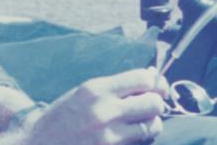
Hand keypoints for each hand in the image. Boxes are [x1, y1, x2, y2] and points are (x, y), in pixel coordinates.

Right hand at [22, 68, 167, 144]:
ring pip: (152, 127)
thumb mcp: (83, 94)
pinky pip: (141, 144)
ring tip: (138, 125)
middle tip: (148, 108)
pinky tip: (129, 138)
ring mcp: (109, 136)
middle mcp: (104, 111)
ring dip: (150, 125)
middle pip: (153, 103)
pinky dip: (141, 141)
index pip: (142, 79)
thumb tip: (151, 78)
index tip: (153, 88)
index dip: (153, 83)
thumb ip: (115, 87)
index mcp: (95, 89)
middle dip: (155, 104)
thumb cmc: (61, 119)